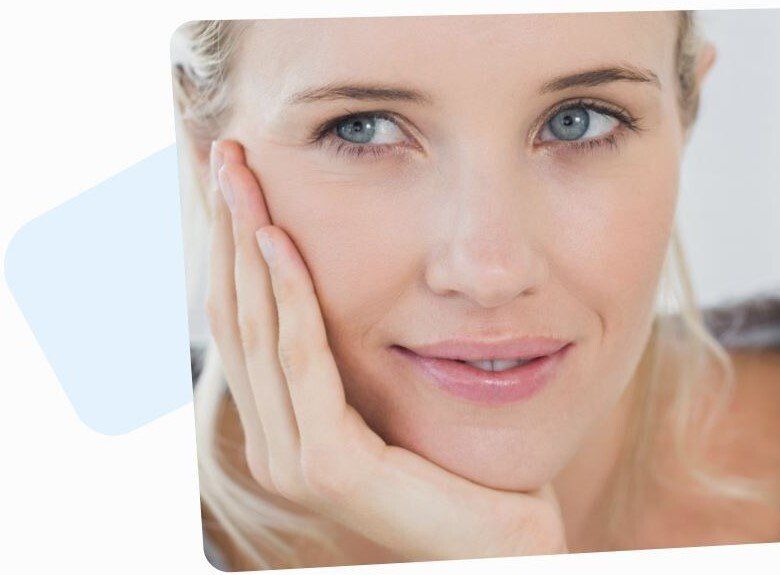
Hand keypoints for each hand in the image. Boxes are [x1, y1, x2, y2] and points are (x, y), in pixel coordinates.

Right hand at [205, 139, 567, 561]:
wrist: (501, 540)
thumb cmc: (459, 467)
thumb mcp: (395, 396)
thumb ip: (355, 356)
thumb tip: (337, 286)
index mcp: (283, 426)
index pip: (244, 321)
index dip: (230, 245)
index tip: (231, 176)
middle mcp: (274, 443)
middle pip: (237, 315)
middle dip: (228, 228)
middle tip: (224, 153)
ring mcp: (293, 459)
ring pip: (258, 329)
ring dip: (246, 245)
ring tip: (241, 177)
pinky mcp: (329, 465)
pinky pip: (303, 361)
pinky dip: (289, 295)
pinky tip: (278, 239)